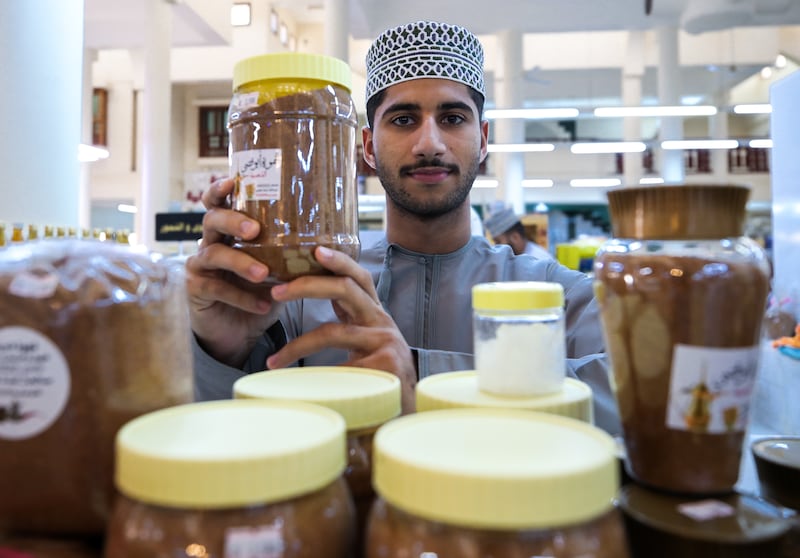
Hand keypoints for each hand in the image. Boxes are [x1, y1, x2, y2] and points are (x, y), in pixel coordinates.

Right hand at [185, 177, 280, 366]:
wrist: (240, 331)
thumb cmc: (260, 293)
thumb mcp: (280, 270)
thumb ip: (294, 252)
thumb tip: (331, 239)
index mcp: (229, 230)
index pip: (218, 202)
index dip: (220, 190)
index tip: (233, 182)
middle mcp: (211, 242)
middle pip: (212, 220)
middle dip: (232, 221)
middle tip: (254, 230)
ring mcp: (200, 265)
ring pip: (214, 254)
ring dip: (241, 262)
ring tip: (264, 274)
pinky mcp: (196, 289)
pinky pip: (216, 287)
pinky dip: (241, 297)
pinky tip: (263, 305)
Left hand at [267, 246, 417, 413]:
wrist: (409, 410)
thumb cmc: (381, 377)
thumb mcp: (364, 344)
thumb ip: (345, 325)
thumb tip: (309, 310)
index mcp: (374, 314)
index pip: (358, 278)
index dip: (339, 260)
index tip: (314, 249)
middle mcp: (382, 322)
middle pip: (347, 289)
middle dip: (308, 285)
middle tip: (277, 291)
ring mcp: (386, 343)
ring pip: (335, 332)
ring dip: (299, 345)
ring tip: (274, 359)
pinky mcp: (385, 366)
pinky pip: (340, 368)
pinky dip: (317, 380)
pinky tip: (301, 390)